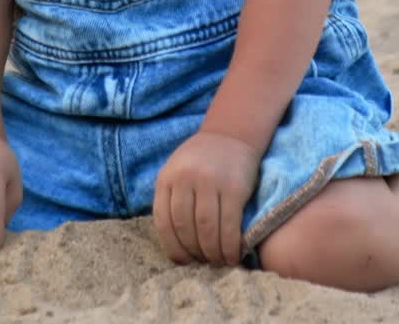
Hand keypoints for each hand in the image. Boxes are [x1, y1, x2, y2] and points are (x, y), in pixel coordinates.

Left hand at [153, 131, 260, 266]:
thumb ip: (172, 199)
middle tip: (204, 263)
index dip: (173, 247)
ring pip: (206, 230)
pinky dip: (229, 246)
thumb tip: (175, 245)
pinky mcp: (234, 188)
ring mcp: (210, 181)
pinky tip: (232, 255)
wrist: (231, 134)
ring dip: (212, 253)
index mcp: (167, 177)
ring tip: (217, 262)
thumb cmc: (202, 160)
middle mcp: (186, 178)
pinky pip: (229, 226)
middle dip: (194, 252)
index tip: (184, 262)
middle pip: (185, 228)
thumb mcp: (177, 171)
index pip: (163, 221)